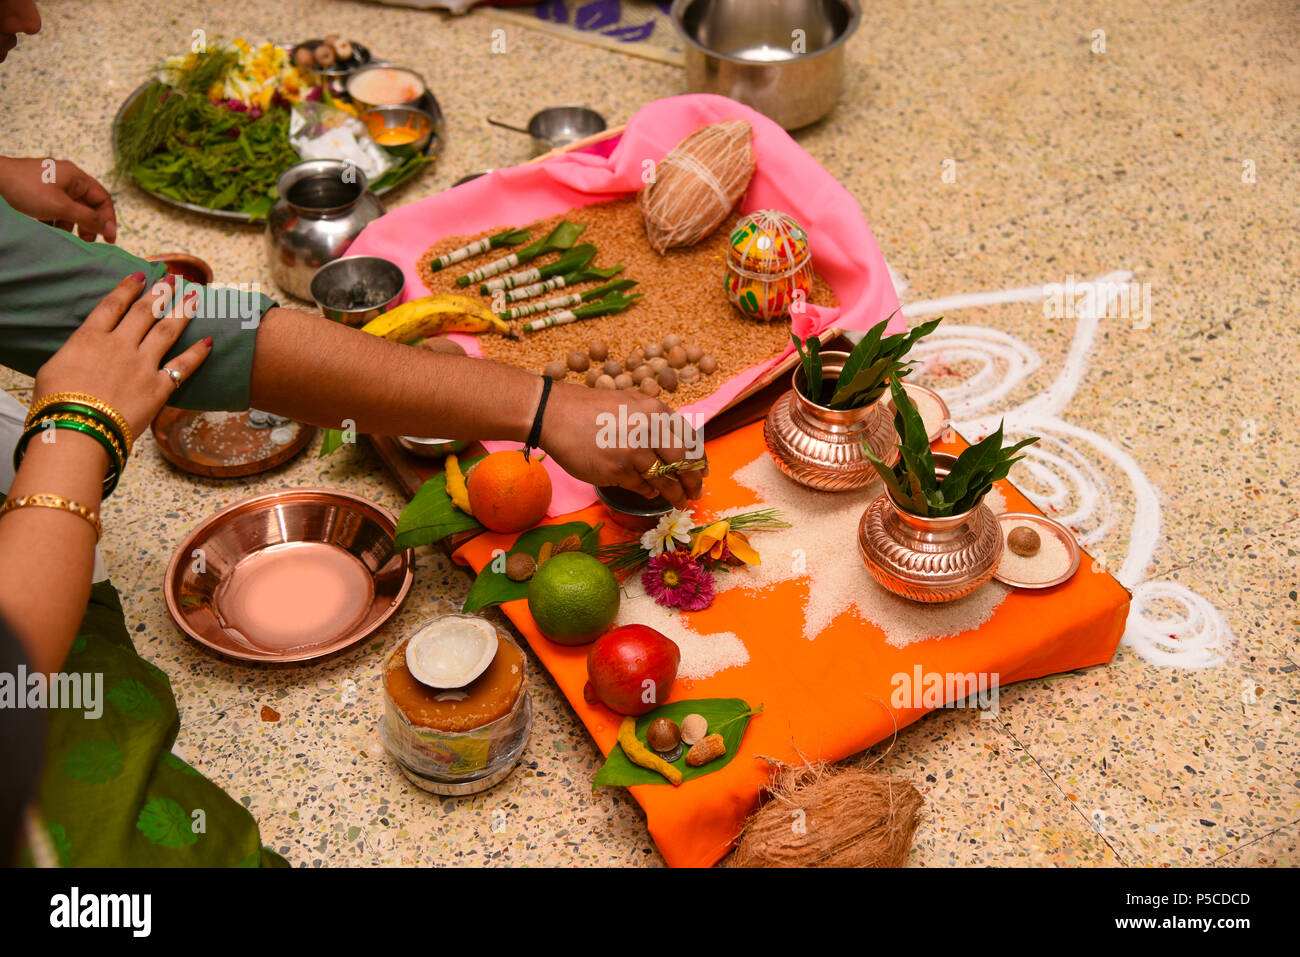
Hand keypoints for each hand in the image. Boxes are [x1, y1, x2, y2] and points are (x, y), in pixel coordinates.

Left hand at [0, 156, 116, 241]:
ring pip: (71, 209)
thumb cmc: (26, 189)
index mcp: (76, 177)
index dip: (108, 219)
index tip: (109, 239)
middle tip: (87, 242)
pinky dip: (56, 221)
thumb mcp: (61, 207)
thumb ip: (87, 218)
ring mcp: (52, 185)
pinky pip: (55, 209)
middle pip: (87, 205)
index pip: (102, 199)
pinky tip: (50, 230)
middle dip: (89, 225)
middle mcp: (67, 179)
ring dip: (71, 225)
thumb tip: (109, 228)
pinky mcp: (39, 192)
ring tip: (66, 238)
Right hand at [33, 273, 211, 438]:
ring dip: (183, 311)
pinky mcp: (158, 387)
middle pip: (145, 311)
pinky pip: (183, 366)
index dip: (128, 288)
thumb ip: (73, 354)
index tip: (141, 275)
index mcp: (89, 338)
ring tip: (194, 297)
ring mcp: (141, 364)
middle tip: (174, 279)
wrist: (78, 428)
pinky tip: (209, 342)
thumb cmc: (55, 404)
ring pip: (167, 330)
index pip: (112, 305)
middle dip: (161, 292)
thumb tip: (79, 351)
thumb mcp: (53, 369)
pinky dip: (197, 353)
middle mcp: (119, 345)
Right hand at [539, 383, 706, 507]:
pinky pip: (642, 487)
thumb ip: (654, 420)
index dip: (699, 459)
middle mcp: (649, 429)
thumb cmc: (591, 409)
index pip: (690, 439)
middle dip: (693, 481)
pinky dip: (649, 493)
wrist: (554, 414)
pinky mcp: (617, 470)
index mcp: (655, 410)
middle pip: (684, 462)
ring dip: (675, 494)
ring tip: (679, 502)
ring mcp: (634, 451)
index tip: (703, 471)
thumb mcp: (631, 402)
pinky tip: (650, 494)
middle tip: (695, 492)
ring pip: (666, 479)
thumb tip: (675, 444)